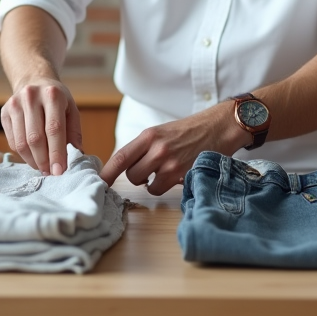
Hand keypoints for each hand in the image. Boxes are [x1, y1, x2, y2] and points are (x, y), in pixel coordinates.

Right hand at [1, 78, 82, 175]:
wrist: (34, 82)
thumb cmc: (57, 101)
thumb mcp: (71, 110)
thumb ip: (74, 134)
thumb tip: (76, 157)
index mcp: (53, 95)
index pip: (54, 129)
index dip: (56, 152)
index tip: (59, 171)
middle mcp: (31, 97)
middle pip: (35, 138)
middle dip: (44, 160)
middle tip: (51, 173)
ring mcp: (15, 104)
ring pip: (22, 142)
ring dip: (33, 161)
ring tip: (43, 167)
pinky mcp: (4, 113)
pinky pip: (13, 141)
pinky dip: (24, 154)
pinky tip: (33, 156)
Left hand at [100, 103, 248, 194]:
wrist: (219, 127)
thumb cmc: (190, 130)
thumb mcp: (162, 131)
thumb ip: (144, 147)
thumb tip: (125, 167)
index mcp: (149, 135)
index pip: (120, 157)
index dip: (106, 173)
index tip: (97, 182)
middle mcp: (157, 148)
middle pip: (131, 175)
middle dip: (138, 176)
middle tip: (150, 169)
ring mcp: (170, 163)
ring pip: (146, 185)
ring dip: (152, 182)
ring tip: (166, 170)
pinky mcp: (182, 174)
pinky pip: (161, 189)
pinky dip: (165, 186)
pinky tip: (176, 174)